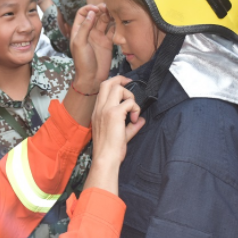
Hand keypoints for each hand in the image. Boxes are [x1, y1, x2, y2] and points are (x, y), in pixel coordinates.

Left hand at [70, 4, 114, 92]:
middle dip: (101, 10)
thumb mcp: (80, 43)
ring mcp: (98, 36)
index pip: (82, 13)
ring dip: (109, 15)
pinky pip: (112, 30)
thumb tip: (91, 13)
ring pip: (104, 21)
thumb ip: (85, 27)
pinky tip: (118, 22)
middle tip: (107, 8)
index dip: (88, 8)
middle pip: (95, 15)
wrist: (92, 78)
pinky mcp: (108, 42)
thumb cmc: (82, 62)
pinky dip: (115, 25)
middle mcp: (89, 31)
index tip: (96, 9)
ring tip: (114, 13)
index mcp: (79, 31)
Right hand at [83, 76, 145, 194]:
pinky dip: (135, 108)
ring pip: (118, 88)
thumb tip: (140, 120)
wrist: (105, 158)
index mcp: (97, 112)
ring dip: (129, 96)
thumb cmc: (109, 150)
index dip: (115, 84)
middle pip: (108, 83)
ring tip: (132, 110)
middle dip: (121, 80)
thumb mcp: (121, 135)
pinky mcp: (114, 114)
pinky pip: (129, 102)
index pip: (103, 89)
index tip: (125, 87)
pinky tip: (134, 119)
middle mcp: (99, 108)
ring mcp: (106, 110)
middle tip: (131, 85)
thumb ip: (131, 126)